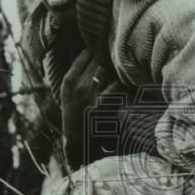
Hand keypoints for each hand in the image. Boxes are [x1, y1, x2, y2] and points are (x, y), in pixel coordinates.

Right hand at [60, 48, 114, 164]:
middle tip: (118, 61)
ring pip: (107, 69)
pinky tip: (126, 88)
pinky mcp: (101, 104)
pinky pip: (117, 84)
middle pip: (98, 59)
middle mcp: (76, 85)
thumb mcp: (69, 94)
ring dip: (115, 70)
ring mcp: (88, 94)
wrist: (79, 143)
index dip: (99, 50)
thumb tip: (93, 51)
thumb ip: (78, 74)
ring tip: (122, 74)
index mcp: (68, 81)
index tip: (108, 51)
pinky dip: (122, 85)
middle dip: (109, 59)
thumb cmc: (77, 116)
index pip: (86, 53)